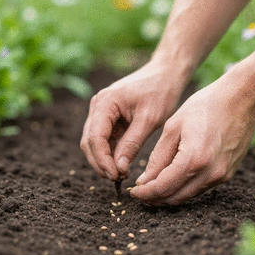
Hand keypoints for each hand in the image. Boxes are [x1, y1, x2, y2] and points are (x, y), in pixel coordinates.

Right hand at [80, 60, 186, 180]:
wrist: (165, 74)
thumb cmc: (160, 92)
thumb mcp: (149, 120)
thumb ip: (132, 144)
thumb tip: (118, 169)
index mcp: (105, 102)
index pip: (95, 137)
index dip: (102, 160)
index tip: (115, 176)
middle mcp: (98, 105)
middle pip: (89, 141)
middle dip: (100, 162)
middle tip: (117, 179)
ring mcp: (101, 111)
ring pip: (93, 142)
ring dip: (103, 159)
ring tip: (120, 174)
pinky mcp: (108, 116)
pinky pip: (103, 138)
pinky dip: (109, 152)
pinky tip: (121, 163)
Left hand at [130, 73, 254, 204]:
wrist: (242, 99)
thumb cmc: (205, 106)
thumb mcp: (173, 127)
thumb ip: (158, 157)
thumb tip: (145, 181)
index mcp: (193, 160)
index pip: (162, 188)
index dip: (145, 193)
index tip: (133, 193)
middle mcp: (210, 174)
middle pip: (175, 197)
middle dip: (155, 198)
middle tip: (140, 192)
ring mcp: (222, 176)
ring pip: (188, 196)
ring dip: (169, 195)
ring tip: (153, 188)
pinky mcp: (228, 174)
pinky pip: (201, 188)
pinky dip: (184, 188)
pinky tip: (173, 180)